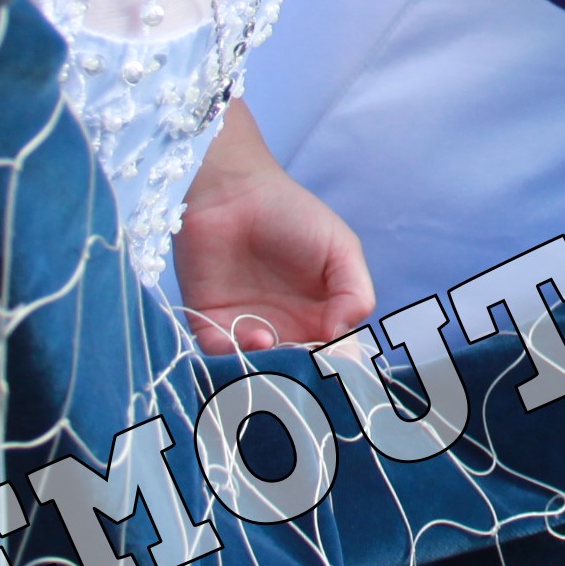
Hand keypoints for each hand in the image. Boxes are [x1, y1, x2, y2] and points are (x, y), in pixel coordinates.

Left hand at [173, 134, 375, 355]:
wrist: (232, 190)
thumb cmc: (292, 213)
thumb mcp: (341, 248)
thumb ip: (355, 293)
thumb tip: (343, 336)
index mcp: (320, 314)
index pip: (334, 354)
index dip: (340, 365)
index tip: (343, 365)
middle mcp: (285, 327)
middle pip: (297, 370)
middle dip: (304, 375)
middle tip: (311, 367)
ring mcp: (246, 327)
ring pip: (259, 369)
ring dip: (272, 370)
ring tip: (282, 349)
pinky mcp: (210, 323)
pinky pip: (221, 356)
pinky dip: (238, 357)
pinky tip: (258, 338)